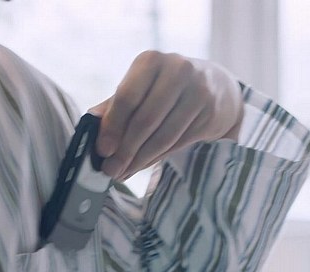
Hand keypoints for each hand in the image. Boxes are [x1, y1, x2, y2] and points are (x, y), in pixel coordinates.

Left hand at [89, 51, 243, 180]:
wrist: (218, 87)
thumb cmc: (169, 87)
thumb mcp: (143, 86)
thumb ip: (117, 103)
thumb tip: (91, 123)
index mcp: (151, 61)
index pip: (127, 97)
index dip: (113, 126)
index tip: (102, 150)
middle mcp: (177, 71)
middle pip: (146, 119)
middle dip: (126, 149)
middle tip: (111, 169)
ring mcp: (198, 92)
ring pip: (164, 135)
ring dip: (141, 159)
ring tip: (124, 172)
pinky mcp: (210, 113)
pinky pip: (179, 143)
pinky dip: (158, 158)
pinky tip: (144, 165)